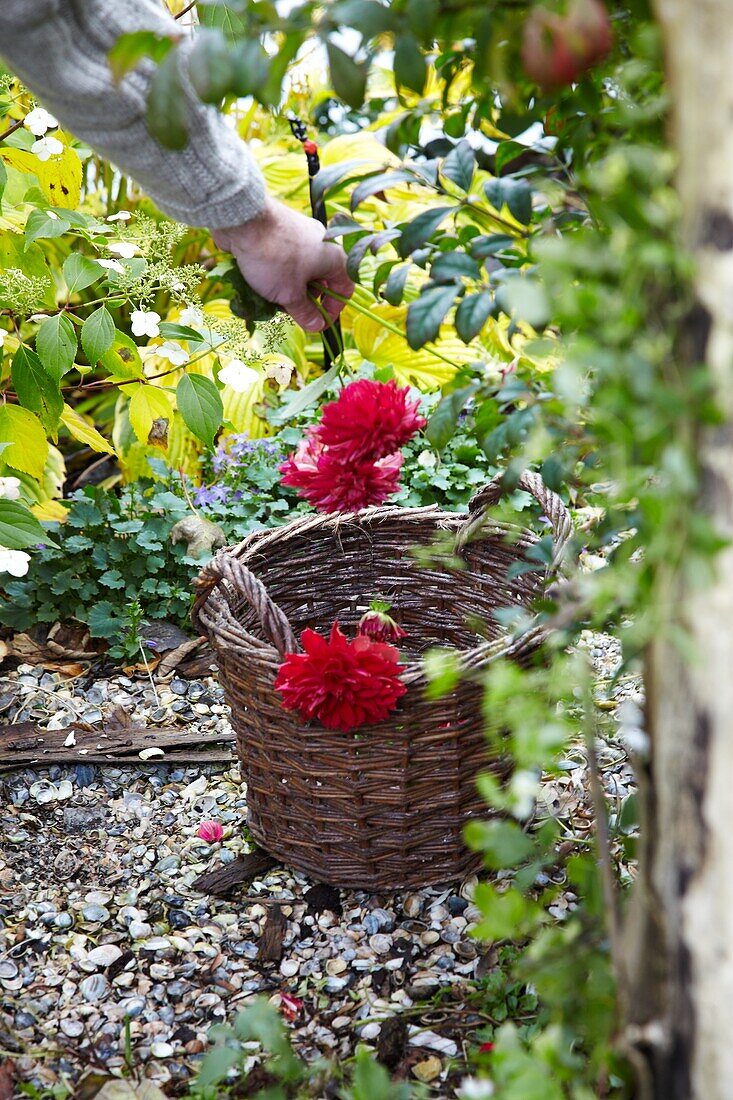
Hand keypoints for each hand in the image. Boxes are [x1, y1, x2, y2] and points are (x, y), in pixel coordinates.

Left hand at [212, 198, 354, 331]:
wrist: (244, 220)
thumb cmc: (274, 259)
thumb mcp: (290, 295)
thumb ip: (305, 313)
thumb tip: (316, 326)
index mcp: (334, 258)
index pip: (344, 289)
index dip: (333, 310)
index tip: (318, 323)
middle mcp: (322, 243)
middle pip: (322, 280)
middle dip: (306, 300)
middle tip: (290, 311)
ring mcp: (302, 234)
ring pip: (302, 270)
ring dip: (290, 287)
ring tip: (271, 297)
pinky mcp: (283, 230)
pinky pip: (287, 258)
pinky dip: (279, 272)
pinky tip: (262, 281)